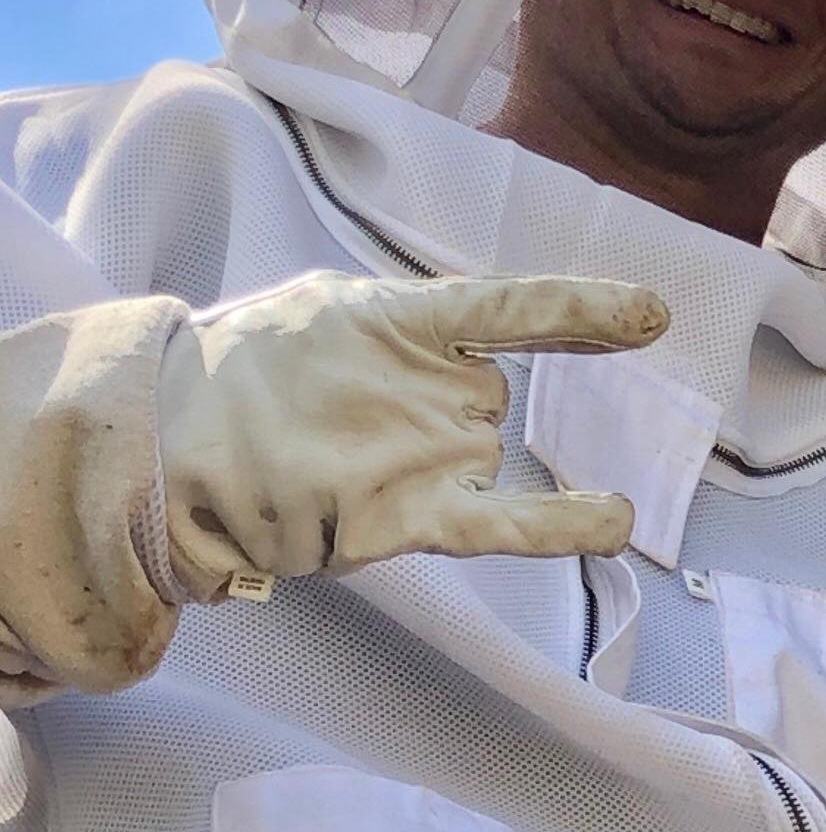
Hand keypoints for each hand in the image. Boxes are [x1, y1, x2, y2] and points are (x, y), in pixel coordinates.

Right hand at [154, 271, 666, 597]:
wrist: (164, 446)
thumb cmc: (243, 376)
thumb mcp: (322, 312)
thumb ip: (400, 329)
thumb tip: (470, 356)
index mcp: (396, 314)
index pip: (514, 308)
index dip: (585, 309)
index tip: (655, 315)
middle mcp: (424, 381)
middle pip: (487, 398)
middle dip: (437, 408)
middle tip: (347, 415)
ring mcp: (420, 447)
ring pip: (483, 450)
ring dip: (434, 457)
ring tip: (341, 453)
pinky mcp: (407, 515)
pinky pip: (507, 522)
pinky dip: (565, 524)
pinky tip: (618, 521)